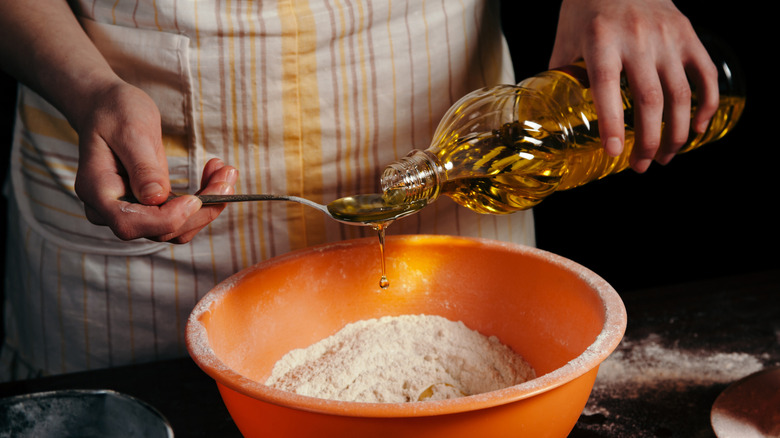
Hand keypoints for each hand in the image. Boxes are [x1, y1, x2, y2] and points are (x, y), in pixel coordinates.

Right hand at [74, 81, 237, 242]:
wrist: (108, 107)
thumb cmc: (115, 112)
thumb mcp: (131, 131)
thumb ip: (143, 166)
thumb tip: (156, 198)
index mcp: (98, 191)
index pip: (130, 223)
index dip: (166, 219)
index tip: (195, 200)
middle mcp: (110, 209)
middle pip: (160, 231)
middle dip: (201, 209)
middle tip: (228, 177)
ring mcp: (131, 211)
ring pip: (176, 228)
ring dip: (208, 206)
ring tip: (227, 173)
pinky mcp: (150, 207)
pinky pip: (179, 216)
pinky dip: (203, 200)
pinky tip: (215, 175)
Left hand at [549, 0, 719, 171]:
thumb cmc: (587, 7)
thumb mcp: (566, 39)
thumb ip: (561, 75)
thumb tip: (550, 114)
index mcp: (600, 40)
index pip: (606, 86)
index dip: (612, 123)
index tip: (615, 153)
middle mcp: (637, 38)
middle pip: (650, 99)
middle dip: (649, 141)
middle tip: (642, 166)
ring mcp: (667, 37)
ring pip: (681, 94)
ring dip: (676, 133)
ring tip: (666, 157)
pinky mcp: (688, 35)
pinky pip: (705, 75)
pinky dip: (706, 105)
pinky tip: (697, 129)